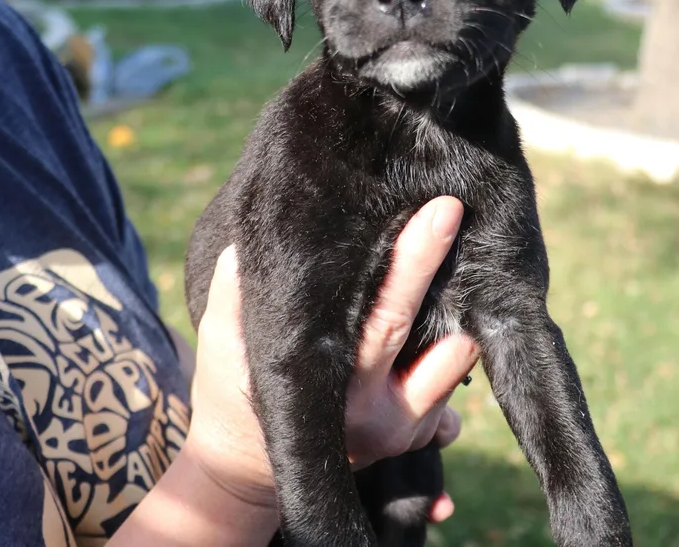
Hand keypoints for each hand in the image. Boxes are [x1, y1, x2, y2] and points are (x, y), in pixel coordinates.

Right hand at [183, 196, 478, 521]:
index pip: (387, 314)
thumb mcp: (220, 344)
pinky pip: (453, 391)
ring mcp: (402, 432)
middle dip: (441, 265)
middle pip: (424, 330)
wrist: (246, 467)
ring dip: (458, 314)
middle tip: (453, 210)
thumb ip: (228, 296)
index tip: (438, 212)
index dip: (415, 261)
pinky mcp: (415, 439)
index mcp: (335, 386)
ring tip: (451, 262)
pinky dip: (453, 352)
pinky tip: (444, 315)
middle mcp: (377, 413)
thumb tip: (238, 248)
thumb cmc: (231, 391)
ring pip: (453, 364)